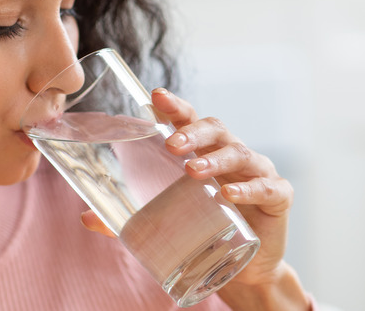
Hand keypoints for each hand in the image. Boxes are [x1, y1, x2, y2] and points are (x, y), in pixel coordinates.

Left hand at [80, 88, 303, 299]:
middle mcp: (230, 155)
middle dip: (192, 132)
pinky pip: (267, 186)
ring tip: (193, 171)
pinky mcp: (278, 197)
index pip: (189, 120)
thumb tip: (85, 218)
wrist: (243, 269)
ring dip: (215, 159)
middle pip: (215, 129)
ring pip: (239, 153)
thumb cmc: (202, 230)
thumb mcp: (164, 222)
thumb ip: (126, 220)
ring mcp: (257, 172)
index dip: (175, 106)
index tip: (156, 96)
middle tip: (171, 144)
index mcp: (203, 152)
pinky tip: (229, 196)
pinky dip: (249, 189)